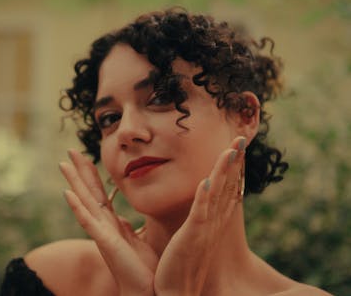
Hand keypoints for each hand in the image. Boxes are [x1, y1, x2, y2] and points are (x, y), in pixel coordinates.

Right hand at [60, 150, 157, 295]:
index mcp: (111, 224)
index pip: (99, 194)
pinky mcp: (104, 242)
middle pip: (88, 192)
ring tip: (63, 164)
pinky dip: (77, 207)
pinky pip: (88, 222)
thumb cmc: (142, 269)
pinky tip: (68, 193)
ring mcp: (101, 233)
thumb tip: (124, 218)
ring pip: (84, 202)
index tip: (87, 156)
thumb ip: (128, 228)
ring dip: (73, 182)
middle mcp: (102, 225)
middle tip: (69, 150)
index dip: (92, 175)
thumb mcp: (136, 241)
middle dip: (79, 171)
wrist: (145, 291)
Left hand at [154, 136, 245, 295]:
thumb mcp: (191, 237)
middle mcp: (214, 222)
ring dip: (223, 171)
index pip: (225, 189)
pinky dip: (204, 196)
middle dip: (234, 162)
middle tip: (241, 138)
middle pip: (227, 186)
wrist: (177, 292)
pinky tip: (206, 180)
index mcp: (211, 221)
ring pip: (217, 193)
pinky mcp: (193, 236)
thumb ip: (196, 221)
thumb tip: (197, 209)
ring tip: (231, 149)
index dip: (232, 168)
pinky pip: (200, 213)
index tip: (235, 147)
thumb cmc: (180, 267)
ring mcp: (205, 228)